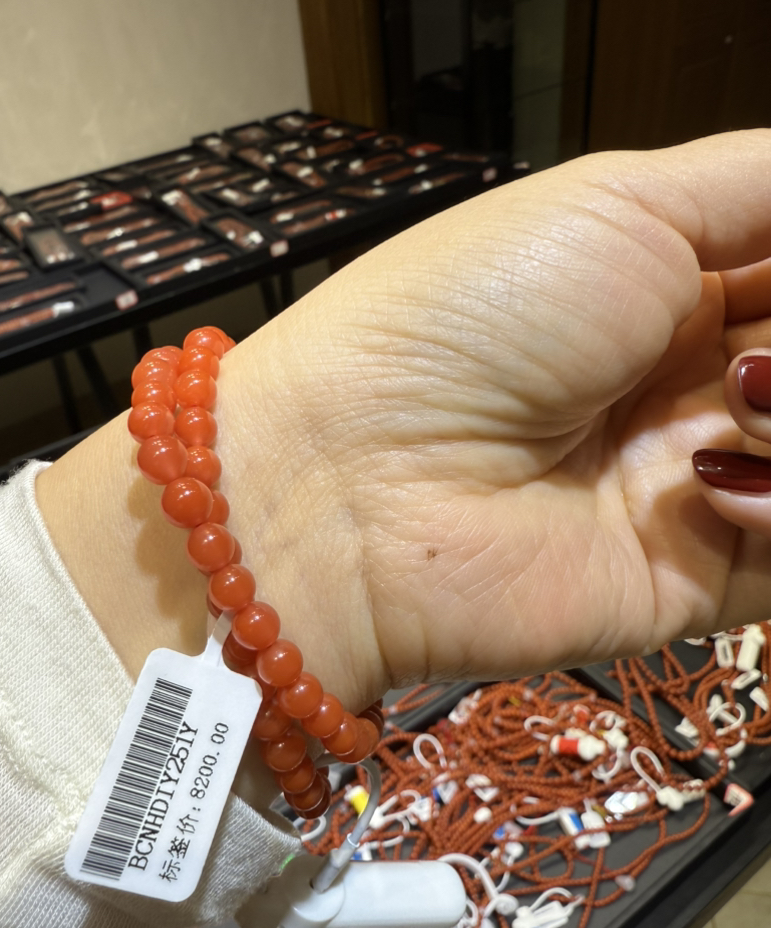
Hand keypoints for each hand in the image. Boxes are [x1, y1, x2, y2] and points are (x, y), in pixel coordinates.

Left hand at [40, 131, 770, 714]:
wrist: (357, 487)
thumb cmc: (465, 321)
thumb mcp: (616, 205)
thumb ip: (753, 188)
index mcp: (675, 281)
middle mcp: (698, 379)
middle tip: (741, 354)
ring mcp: (705, 479)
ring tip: (730, 400)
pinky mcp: (705, 578)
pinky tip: (704, 483)